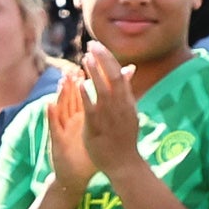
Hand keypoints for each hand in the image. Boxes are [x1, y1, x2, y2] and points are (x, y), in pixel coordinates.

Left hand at [59, 37, 145, 180]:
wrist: (124, 163)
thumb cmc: (124, 137)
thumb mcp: (129, 110)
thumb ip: (125, 90)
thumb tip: (128, 69)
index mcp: (127, 102)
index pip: (119, 74)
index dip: (108, 59)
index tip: (97, 46)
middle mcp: (121, 107)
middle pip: (113, 78)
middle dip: (102, 60)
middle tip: (91, 45)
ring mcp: (110, 117)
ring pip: (103, 90)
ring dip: (95, 73)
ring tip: (85, 59)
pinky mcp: (98, 128)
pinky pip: (92, 109)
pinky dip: (87, 96)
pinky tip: (80, 84)